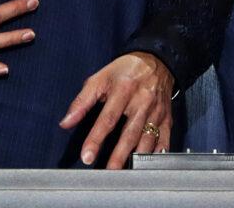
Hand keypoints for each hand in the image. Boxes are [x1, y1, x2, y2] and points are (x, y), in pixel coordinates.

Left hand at [58, 51, 173, 168]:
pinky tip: (149, 165)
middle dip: (118, 155)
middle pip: (129, 133)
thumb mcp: (99, 78)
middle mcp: (142, 101)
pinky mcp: (166, 118)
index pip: (107, 118)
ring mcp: (156, 111)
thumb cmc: (124, 71)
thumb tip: (66, 122)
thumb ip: (82, 101)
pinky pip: (164, 140)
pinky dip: (157, 154)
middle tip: (107, 172)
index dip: (96, 138)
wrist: (155, 61)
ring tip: (125, 173)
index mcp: (123, 90)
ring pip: (147, 139)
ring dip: (137, 158)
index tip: (87, 156)